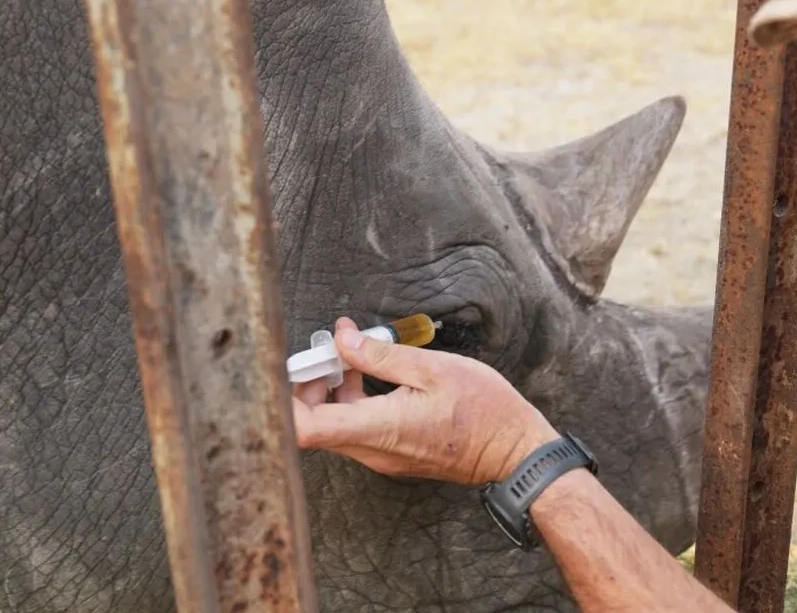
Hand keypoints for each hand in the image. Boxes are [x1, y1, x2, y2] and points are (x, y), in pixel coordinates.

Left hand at [292, 317, 559, 485]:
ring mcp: (381, 458)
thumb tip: (342, 339)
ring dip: (330, 392)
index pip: (304, 429)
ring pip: (332, 427)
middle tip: (327, 351)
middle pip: (311, 426)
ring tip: (351, 357)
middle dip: (307, 385)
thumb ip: (380, 355)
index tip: (295, 365)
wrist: (513, 452)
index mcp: (379, 428)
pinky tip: (369, 377)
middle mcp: (373, 451)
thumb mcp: (433, 369)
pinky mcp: (391, 457)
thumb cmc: (483, 410)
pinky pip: (355, 431)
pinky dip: (350, 403)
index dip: (284, 399)